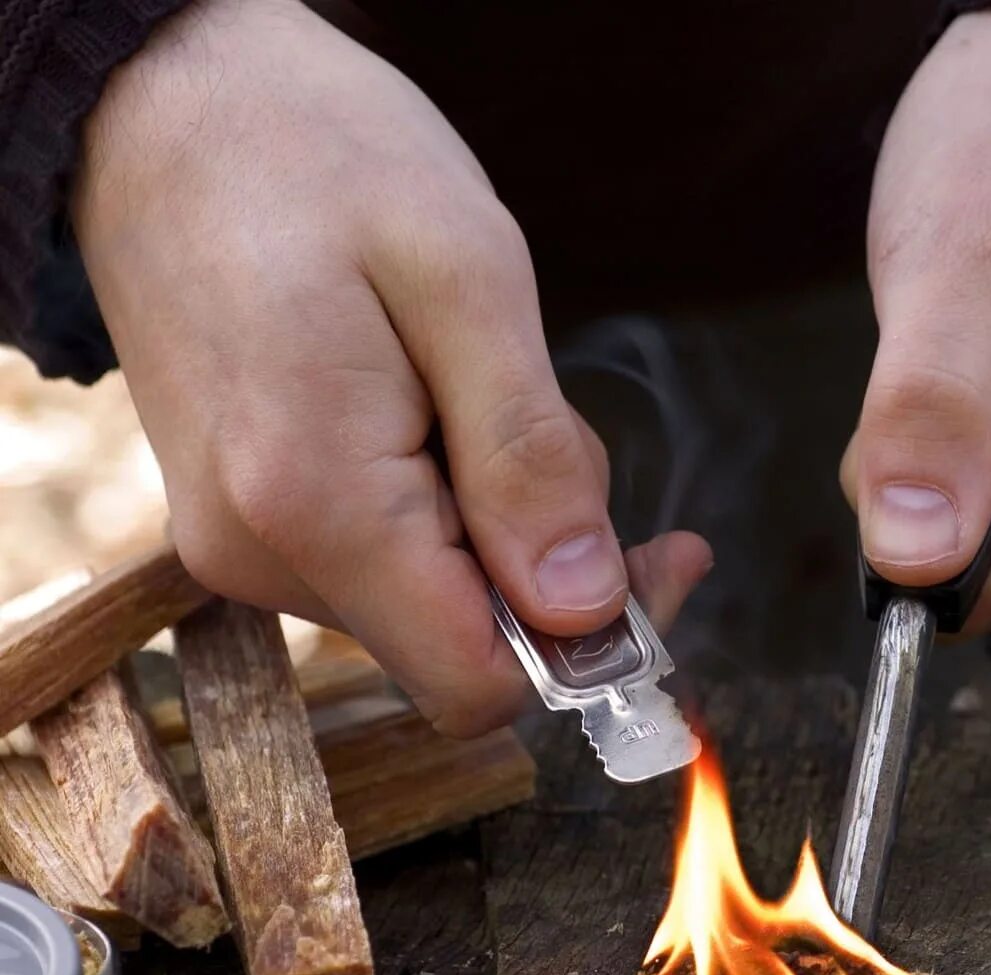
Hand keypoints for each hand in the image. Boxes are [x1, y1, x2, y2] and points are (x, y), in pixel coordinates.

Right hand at [74, 0, 710, 735]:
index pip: (476, 680)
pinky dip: (439, 509)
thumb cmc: (317, 158)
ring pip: (427, 602)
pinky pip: (381, 564)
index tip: (660, 556)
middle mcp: (261, 554)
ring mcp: (241, 545)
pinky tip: (423, 405)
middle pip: (462, 642)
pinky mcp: (246, 523)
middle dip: (543, 556)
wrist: (162, 109)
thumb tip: (583, 607)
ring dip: (491, 523)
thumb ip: (528, 461)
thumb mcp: (467, 280)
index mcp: (316, 504)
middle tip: (547, 413)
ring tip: (464, 383)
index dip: (589, 644)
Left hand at [843, 11, 990, 630]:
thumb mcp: (949, 268)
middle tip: (946, 370)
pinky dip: (988, 466)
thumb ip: (927, 415)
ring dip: (960, 478)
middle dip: (936, 495)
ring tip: (983, 361)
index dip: (909, 521)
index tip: (908, 416)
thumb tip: (913, 562)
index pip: (983, 586)